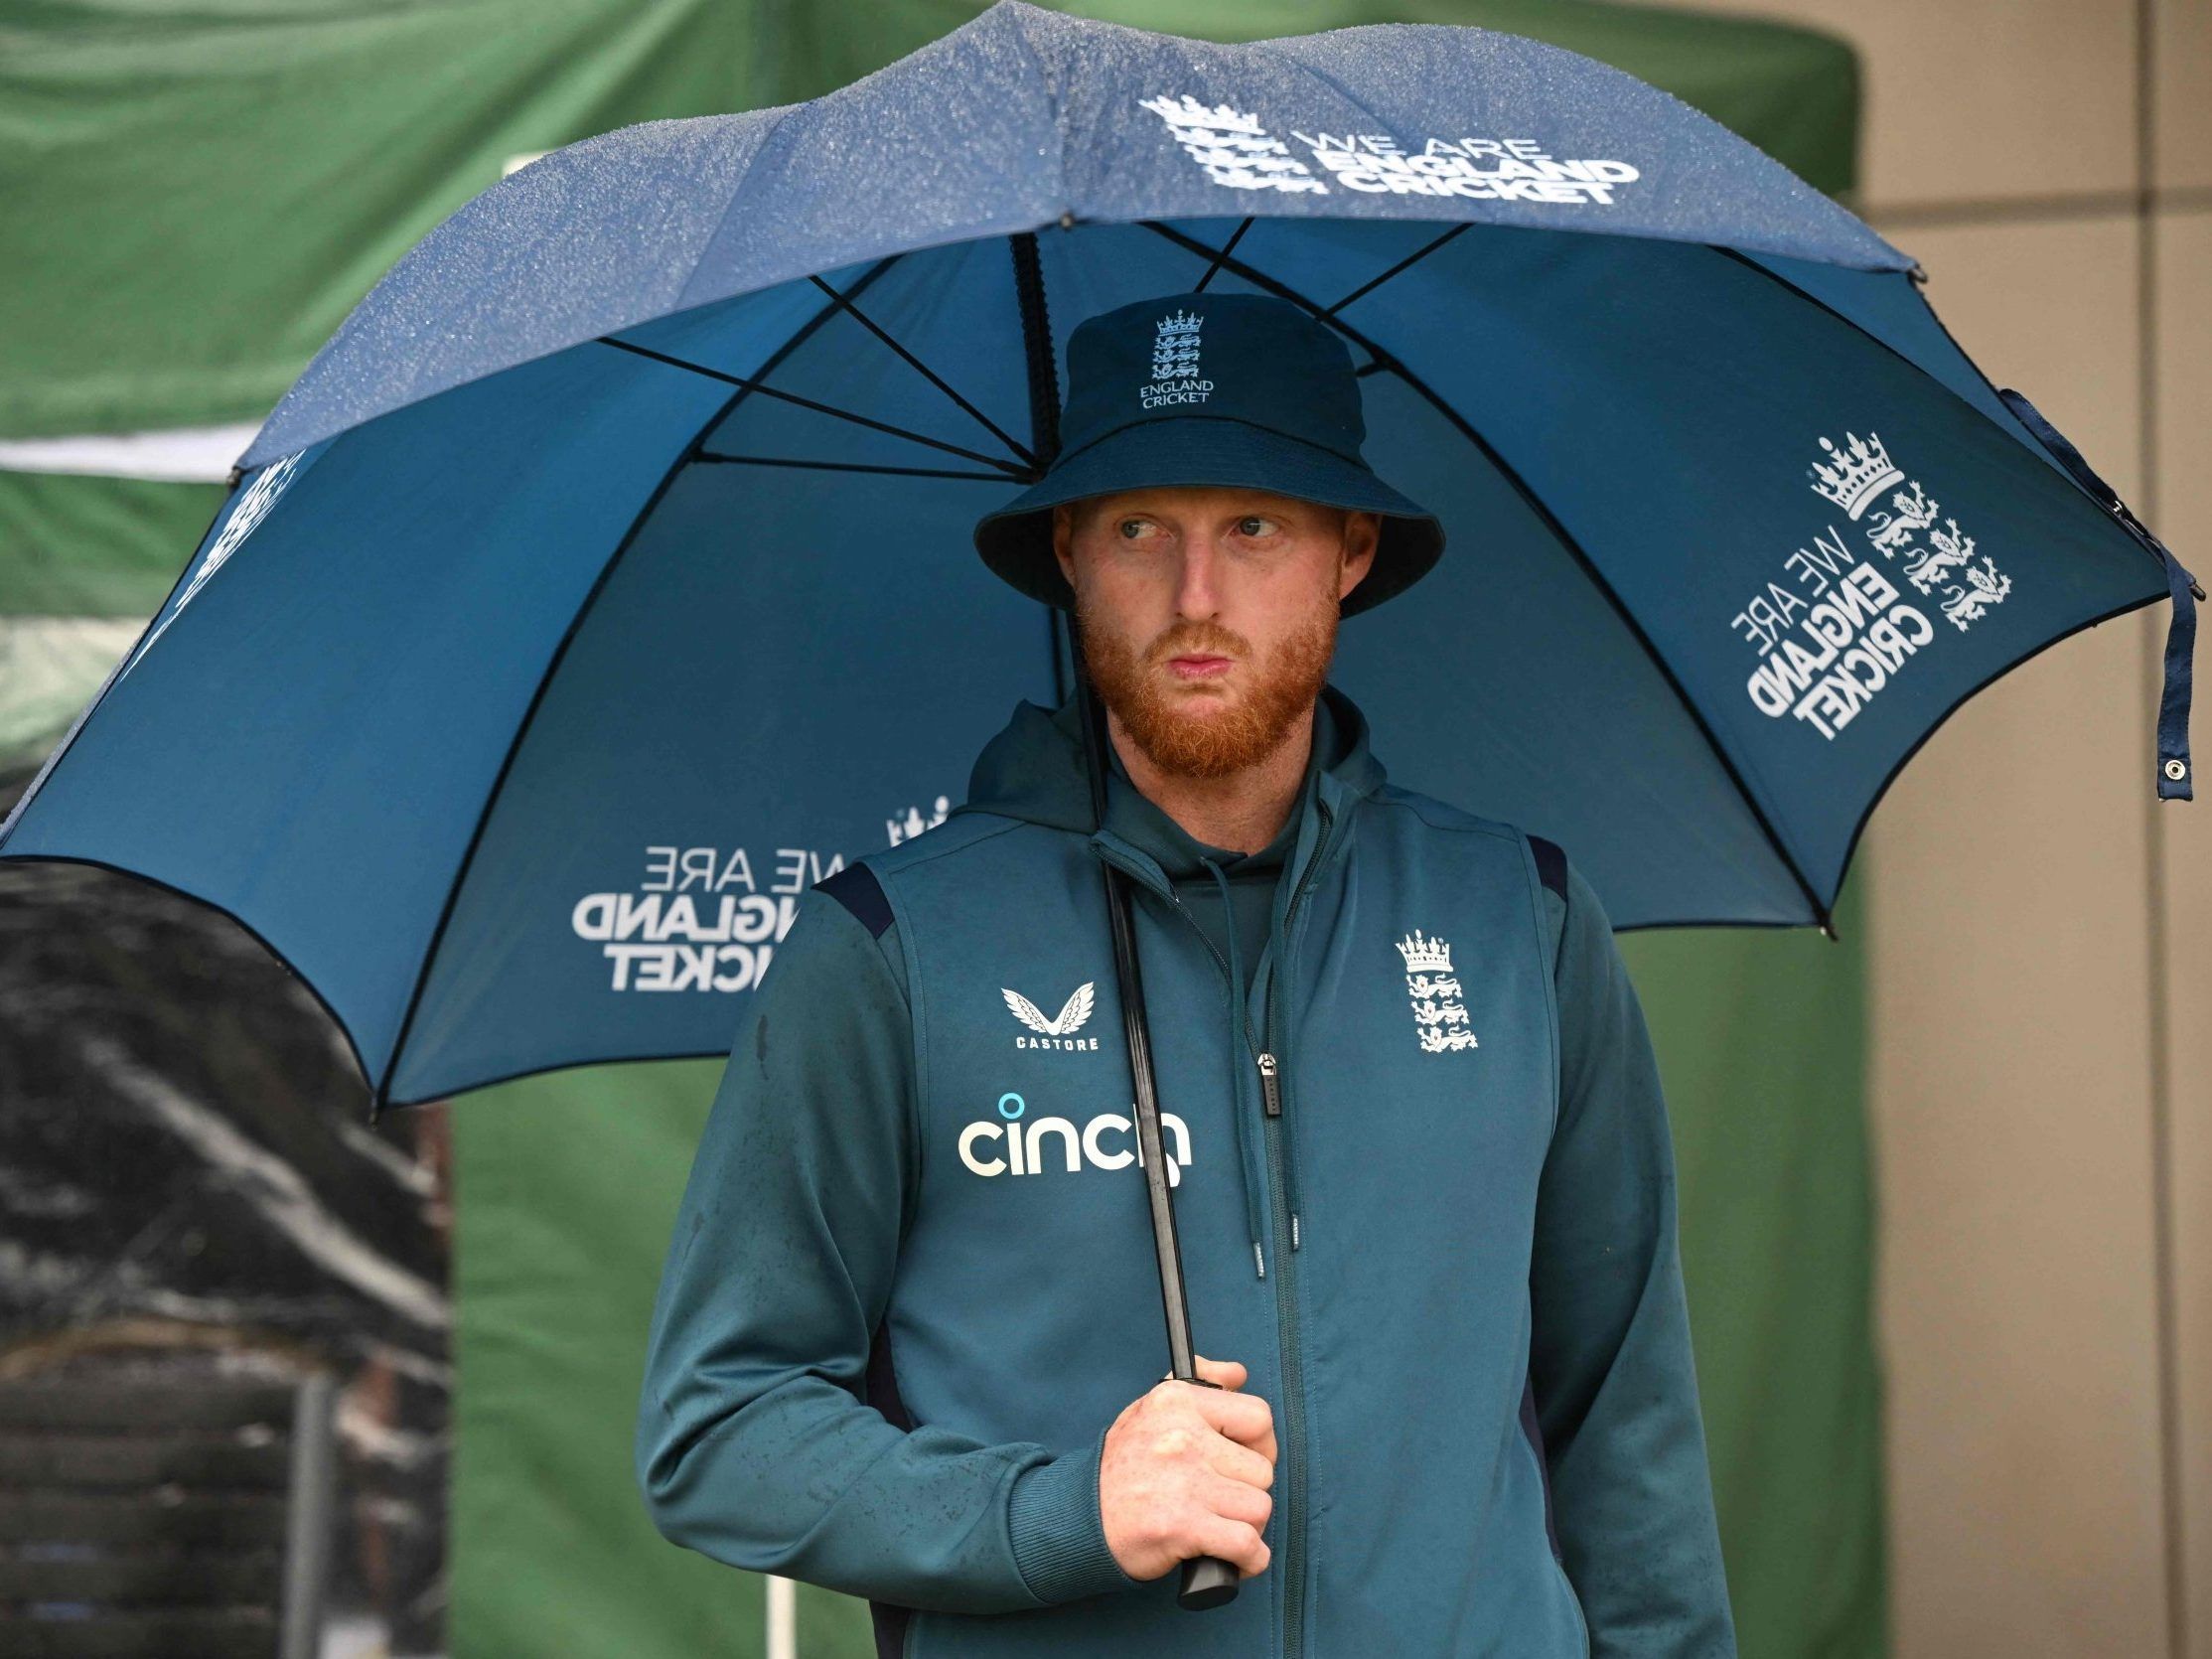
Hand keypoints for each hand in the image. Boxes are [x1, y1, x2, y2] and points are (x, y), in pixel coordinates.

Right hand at [1098, 1354, 1275, 1581]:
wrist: (1079, 1517)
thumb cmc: (1120, 1467)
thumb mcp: (1149, 1409)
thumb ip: (1199, 1385)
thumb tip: (1237, 1374)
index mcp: (1178, 1402)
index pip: (1258, 1417)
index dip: (1261, 1444)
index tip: (1245, 1459)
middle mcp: (1183, 1436)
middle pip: (1262, 1470)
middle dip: (1249, 1492)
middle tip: (1224, 1501)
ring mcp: (1185, 1481)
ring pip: (1259, 1508)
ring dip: (1247, 1526)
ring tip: (1221, 1526)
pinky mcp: (1183, 1525)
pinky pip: (1247, 1545)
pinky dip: (1250, 1559)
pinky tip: (1237, 1559)